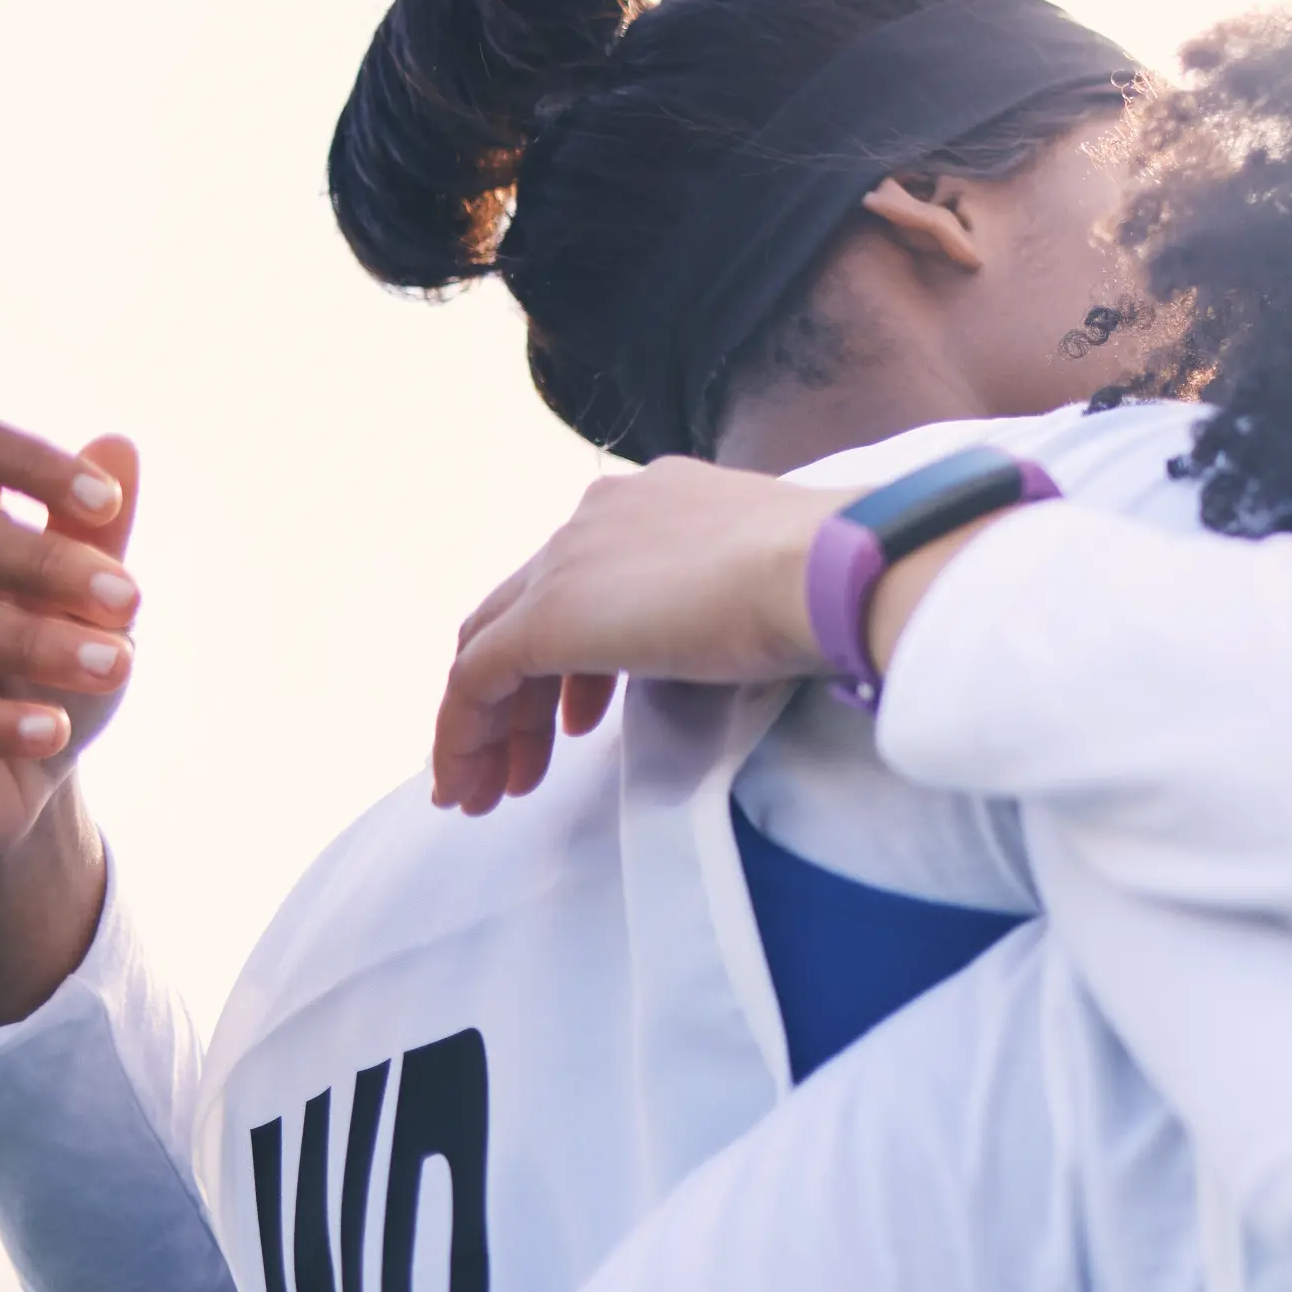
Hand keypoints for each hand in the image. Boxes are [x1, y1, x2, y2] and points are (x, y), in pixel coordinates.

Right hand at [0, 419, 143, 1027]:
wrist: (12, 787)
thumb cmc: (43, 672)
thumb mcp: (83, 604)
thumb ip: (94, 533)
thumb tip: (118, 444)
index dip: (30, 463)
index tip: (108, 505)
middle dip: (47, 561)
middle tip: (135, 602)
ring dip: (32, 641)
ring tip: (120, 666)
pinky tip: (51, 732)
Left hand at [435, 460, 843, 812]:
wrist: (828, 570)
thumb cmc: (828, 584)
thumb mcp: (764, 580)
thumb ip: (723, 599)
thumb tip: (733, 639)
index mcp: (649, 501)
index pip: (580, 577)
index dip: (569, 656)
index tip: (579, 720)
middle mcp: (593, 518)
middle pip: (524, 613)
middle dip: (521, 697)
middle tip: (531, 763)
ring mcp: (565, 563)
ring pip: (490, 649)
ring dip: (491, 725)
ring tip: (498, 790)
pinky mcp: (547, 619)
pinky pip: (474, 683)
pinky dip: (462, 737)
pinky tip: (468, 786)